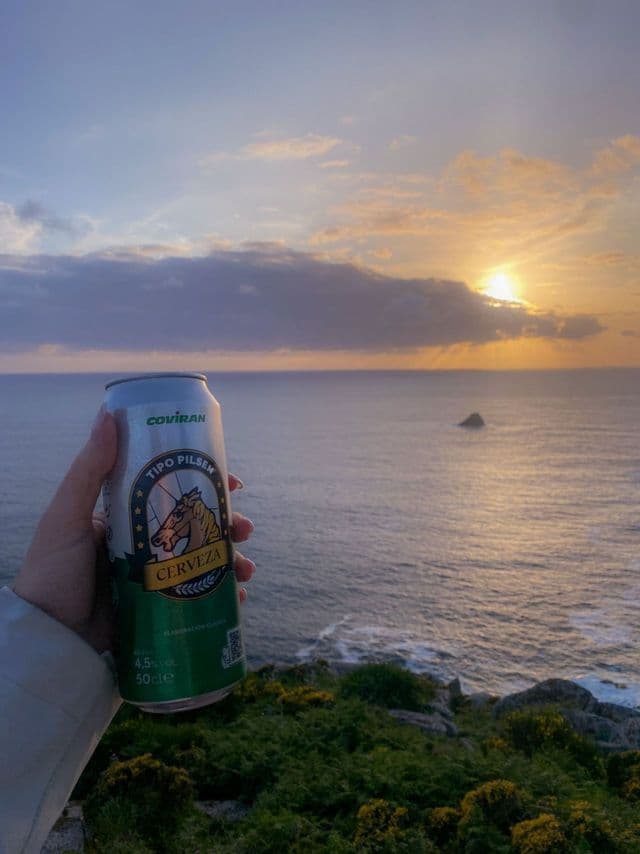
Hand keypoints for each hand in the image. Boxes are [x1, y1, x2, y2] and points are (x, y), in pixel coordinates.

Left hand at [13, 408, 254, 653]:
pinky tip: (237, 597)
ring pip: (205, 562)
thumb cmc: (52, 572)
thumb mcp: (67, 515)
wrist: (48, 638)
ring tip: (245, 570)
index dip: (206, 485)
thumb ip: (88, 468)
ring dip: (233, 561)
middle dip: (229, 526)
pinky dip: (223, 597)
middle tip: (245, 530)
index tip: (233, 483)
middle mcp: (144, 545)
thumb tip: (109, 414)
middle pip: (198, 528)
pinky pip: (199, 600)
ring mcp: (154, 579)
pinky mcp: (160, 611)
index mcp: (125, 518)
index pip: (174, 493)